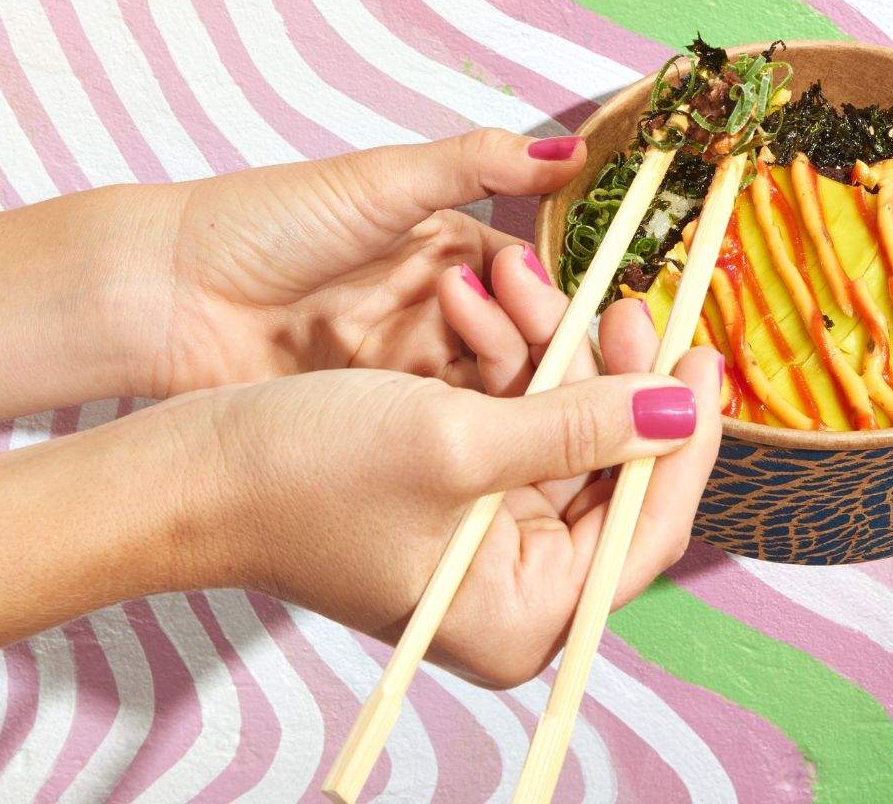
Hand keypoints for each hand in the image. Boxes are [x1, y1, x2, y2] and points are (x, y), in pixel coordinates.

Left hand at [120, 129, 587, 397]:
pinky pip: (447, 431)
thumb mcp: (382, 182)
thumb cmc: (266, 222)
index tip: (588, 316)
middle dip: (542, 354)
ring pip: (493, 393)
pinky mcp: (379, 418)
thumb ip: (479, 164)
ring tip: (510, 394)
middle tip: (542, 360)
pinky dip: (471, 433)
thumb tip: (574, 153)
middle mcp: (439, 311)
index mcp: (449, 248)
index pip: (534, 281)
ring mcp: (410, 370)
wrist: (165, 296)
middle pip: (523, 344)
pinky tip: (488, 438)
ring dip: (509, 396)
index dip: (562, 300)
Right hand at [168, 296, 721, 687]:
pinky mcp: (456, 500)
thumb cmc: (301, 474)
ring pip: (567, 433)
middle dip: (611, 374)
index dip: (687, 438)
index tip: (707, 356)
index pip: (648, 529)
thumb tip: (678, 410)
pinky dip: (511, 363)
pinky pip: (517, 423)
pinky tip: (488, 299)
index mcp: (524, 614)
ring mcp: (486, 544)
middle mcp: (515, 591)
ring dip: (552, 351)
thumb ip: (579, 424)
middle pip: (613, 474)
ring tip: (521, 277)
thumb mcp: (455, 440)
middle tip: (622, 298)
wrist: (185, 470)